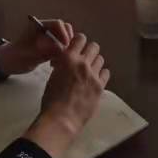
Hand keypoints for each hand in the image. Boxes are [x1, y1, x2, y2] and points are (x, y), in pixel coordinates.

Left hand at [0, 16, 71, 76]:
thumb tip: (60, 46)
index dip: (64, 33)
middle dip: (67, 41)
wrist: (8, 63)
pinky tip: (54, 63)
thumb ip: (44, 49)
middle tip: (64, 54)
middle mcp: (45, 30)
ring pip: (64, 39)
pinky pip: (61, 48)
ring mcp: (48, 38)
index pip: (57, 24)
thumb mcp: (28, 52)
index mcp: (39, 25)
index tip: (65, 46)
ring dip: (65, 48)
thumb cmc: (15, 55)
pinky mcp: (49, 47)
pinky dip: (61, 54)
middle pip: (64, 29)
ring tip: (58, 60)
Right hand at [24, 33, 108, 157]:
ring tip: (90, 71)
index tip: (77, 48)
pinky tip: (95, 81)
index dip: (79, 42)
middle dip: (89, 51)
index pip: (80, 38)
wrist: (62, 119)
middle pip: (94, 47)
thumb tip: (67, 59)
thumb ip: (62, 64)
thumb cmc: (51, 99)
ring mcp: (94, 74)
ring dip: (95, 63)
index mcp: (68, 58)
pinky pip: (106, 73)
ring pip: (100, 59)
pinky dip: (101, 74)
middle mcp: (83, 62)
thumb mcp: (53, 75)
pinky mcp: (101, 86)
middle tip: (84, 60)